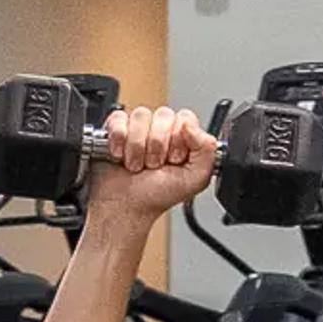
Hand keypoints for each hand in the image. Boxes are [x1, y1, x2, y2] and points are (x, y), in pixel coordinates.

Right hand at [86, 106, 216, 223]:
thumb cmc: (158, 195)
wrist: (128, 207)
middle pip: (163, 114)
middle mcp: (161, 130)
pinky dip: (119, 140)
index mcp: (183, 137)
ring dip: (138, 147)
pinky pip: (119, 119)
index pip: (185, 118)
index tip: (174, 160)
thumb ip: (207, 149)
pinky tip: (121, 156)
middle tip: (155, 165)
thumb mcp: (196, 178)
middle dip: (158, 146)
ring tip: (138, 164)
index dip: (179, 139)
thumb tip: (190, 126)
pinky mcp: (116, 128)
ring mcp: (138, 128)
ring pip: (141, 116)